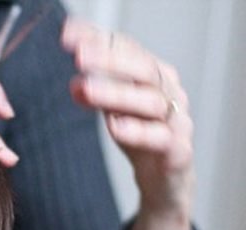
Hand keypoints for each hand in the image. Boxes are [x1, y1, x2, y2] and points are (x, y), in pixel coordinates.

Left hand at [61, 19, 193, 216]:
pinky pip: (161, 138)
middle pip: (144, 69)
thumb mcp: (115, 108)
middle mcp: (169, 92)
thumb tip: (74, 83)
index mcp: (155, 75)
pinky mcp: (177, 151)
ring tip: (86, 90)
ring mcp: (176, 121)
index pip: (129, 48)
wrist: (165, 178)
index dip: (99, 40)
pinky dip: (138, 132)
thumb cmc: (142, 135)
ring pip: (152, 102)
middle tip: (79, 57)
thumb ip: (98, 93)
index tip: (68, 36)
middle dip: (110, 60)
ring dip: (116, 94)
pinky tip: (116, 127)